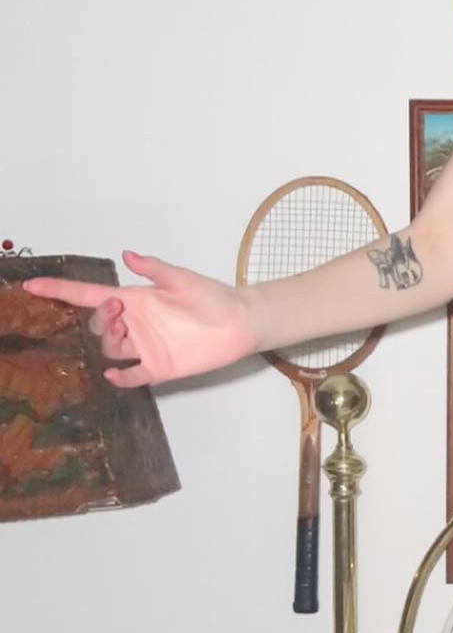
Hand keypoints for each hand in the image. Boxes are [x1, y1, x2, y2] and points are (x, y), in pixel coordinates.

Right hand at [22, 249, 258, 388]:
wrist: (239, 322)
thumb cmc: (212, 296)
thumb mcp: (182, 279)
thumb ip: (155, 269)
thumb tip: (127, 254)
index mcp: (134, 300)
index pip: (89, 296)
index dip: (61, 290)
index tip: (32, 286)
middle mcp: (134, 324)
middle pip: (96, 325)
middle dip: (98, 317)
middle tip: (118, 310)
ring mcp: (143, 347)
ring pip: (109, 348)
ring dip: (108, 340)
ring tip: (124, 330)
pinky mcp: (157, 367)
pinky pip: (131, 377)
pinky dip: (120, 378)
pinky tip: (113, 374)